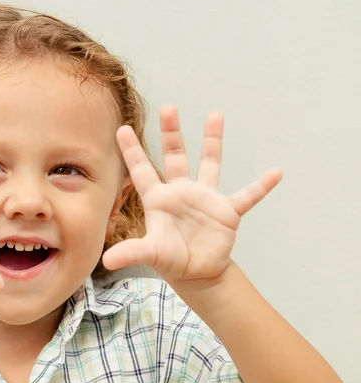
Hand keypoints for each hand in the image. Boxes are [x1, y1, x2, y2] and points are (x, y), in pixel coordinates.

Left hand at [102, 106, 282, 288]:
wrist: (197, 274)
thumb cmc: (171, 260)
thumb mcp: (150, 254)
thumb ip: (131, 252)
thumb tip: (107, 260)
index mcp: (159, 199)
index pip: (142, 170)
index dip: (132, 150)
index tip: (123, 128)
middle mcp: (181, 192)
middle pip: (175, 156)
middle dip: (171, 133)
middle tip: (168, 108)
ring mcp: (205, 199)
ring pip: (209, 163)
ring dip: (212, 141)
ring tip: (214, 115)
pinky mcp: (227, 212)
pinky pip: (247, 196)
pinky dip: (261, 186)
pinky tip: (275, 173)